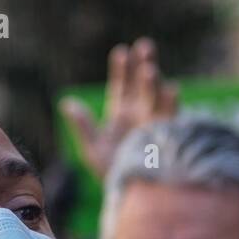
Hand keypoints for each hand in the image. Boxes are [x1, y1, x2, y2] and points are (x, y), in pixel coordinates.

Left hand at [60, 37, 178, 182]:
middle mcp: (140, 114)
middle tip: (144, 46)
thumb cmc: (110, 172)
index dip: (122, 69)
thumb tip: (66, 103)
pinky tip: (170, 89)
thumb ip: (83, 125)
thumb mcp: (92, 149)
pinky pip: (171, 116)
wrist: (130, 193)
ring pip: (157, 96)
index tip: (121, 52)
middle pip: (143, 84)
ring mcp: (155, 123)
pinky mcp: (167, 135)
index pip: (122, 85)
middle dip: (144, 65)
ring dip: (154, 82)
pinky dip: (171, 103)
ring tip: (149, 68)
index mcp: (122, 113)